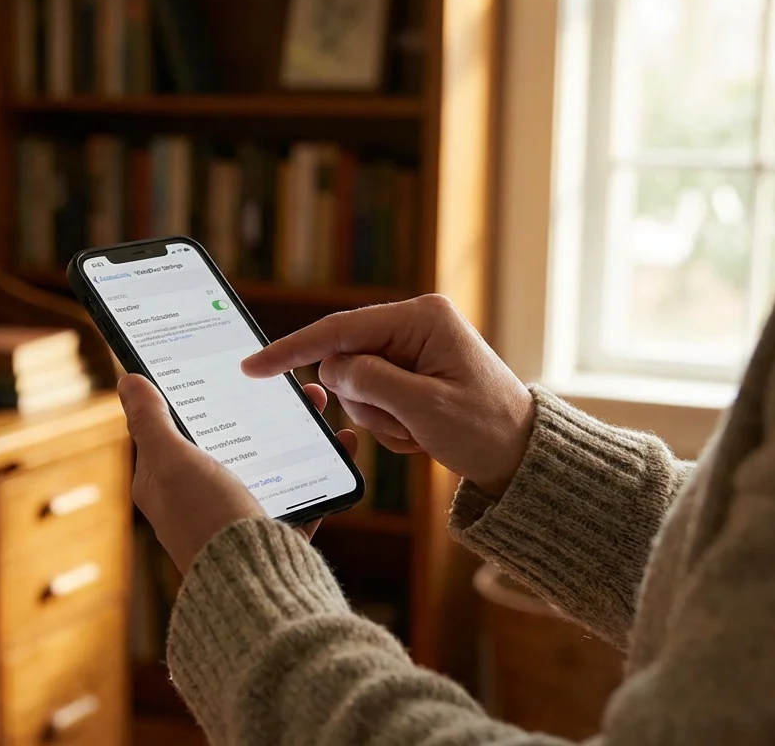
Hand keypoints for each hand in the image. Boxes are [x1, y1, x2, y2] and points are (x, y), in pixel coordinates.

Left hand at [118, 374, 356, 572]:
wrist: (255, 590)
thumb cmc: (206, 521)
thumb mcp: (172, 462)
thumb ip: (151, 421)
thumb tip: (127, 380)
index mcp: (164, 484)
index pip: (174, 428)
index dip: (198, 393)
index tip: (225, 363)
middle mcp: (198, 502)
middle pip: (231, 439)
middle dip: (260, 406)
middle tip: (288, 380)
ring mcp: (239, 518)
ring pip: (272, 461)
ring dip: (297, 429)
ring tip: (319, 402)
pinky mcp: (276, 534)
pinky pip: (305, 492)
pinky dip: (325, 466)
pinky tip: (344, 445)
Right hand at [242, 294, 533, 496]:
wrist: (521, 457)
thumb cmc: (486, 430)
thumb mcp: (426, 408)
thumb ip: (372, 381)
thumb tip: (331, 368)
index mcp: (422, 318)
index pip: (340, 329)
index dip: (292, 350)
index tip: (253, 366)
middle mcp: (414, 324)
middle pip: (345, 359)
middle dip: (365, 402)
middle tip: (404, 425)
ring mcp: (411, 348)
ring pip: (354, 385)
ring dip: (379, 418)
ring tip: (419, 431)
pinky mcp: (409, 371)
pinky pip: (371, 398)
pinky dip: (388, 424)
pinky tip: (421, 432)